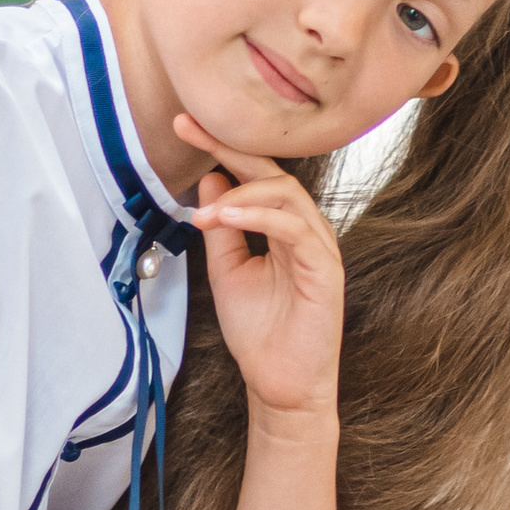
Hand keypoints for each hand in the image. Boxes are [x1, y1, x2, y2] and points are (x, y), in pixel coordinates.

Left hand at [177, 116, 343, 420]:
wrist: (281, 384)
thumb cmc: (261, 332)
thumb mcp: (227, 270)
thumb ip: (222, 228)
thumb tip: (211, 181)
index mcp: (282, 227)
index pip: (253, 176)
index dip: (220, 148)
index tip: (183, 125)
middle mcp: (303, 229)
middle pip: (271, 173)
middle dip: (228, 148)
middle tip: (189, 129)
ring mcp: (317, 247)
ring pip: (285, 195)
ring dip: (240, 195)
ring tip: (205, 211)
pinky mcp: (325, 268)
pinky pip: (294, 229)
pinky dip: (260, 217)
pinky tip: (228, 218)